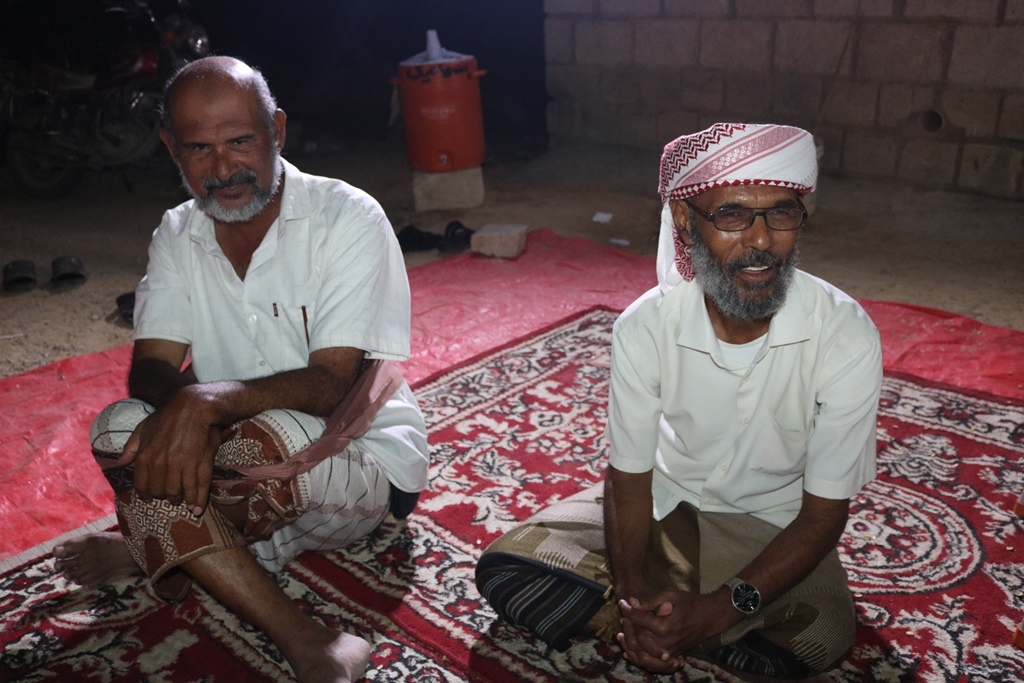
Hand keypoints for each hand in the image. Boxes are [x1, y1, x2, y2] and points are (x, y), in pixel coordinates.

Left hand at [119, 386, 222, 515]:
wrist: (192, 407)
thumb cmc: (167, 417)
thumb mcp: (143, 428)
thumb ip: (130, 448)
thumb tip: (120, 464)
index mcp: (144, 457)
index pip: (142, 486)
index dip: (147, 494)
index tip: (151, 497)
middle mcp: (159, 464)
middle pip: (160, 491)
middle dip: (165, 496)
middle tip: (171, 496)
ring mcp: (178, 465)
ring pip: (177, 492)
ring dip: (180, 500)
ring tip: (183, 501)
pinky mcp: (196, 463)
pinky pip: (195, 487)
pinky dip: (197, 500)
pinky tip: (196, 509)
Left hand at [617, 587, 735, 669]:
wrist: (709, 618)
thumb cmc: (690, 603)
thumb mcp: (671, 594)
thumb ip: (651, 600)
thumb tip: (632, 602)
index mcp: (664, 626)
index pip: (638, 619)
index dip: (628, 610)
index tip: (622, 602)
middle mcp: (665, 642)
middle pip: (636, 639)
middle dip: (627, 627)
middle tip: (622, 617)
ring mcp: (669, 651)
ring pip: (642, 654)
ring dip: (629, 645)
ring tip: (620, 635)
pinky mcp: (672, 655)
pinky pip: (651, 662)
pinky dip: (638, 657)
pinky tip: (629, 651)